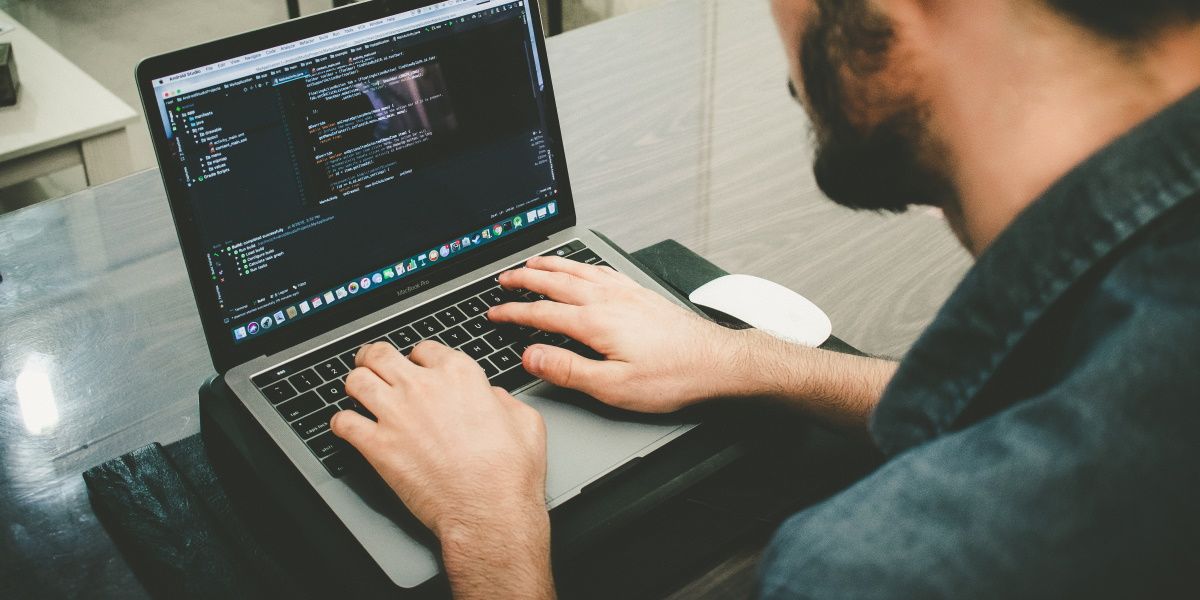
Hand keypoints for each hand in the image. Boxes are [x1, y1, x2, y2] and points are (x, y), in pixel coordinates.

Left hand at [331, 341, 553, 597]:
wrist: (488, 511)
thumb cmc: (509, 473)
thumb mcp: (526, 422)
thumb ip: (505, 400)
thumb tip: (493, 398)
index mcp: (459, 375)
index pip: (424, 349)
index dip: (418, 358)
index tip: (416, 366)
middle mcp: (423, 387)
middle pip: (381, 355)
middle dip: (374, 358)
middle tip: (372, 365)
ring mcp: (396, 414)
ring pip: (356, 380)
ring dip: (355, 384)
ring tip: (357, 391)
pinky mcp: (377, 446)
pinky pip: (342, 423)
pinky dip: (341, 424)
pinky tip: (347, 427)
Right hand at [487, 255, 747, 412]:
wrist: (717, 362)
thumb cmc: (672, 377)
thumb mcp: (614, 387)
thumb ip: (569, 370)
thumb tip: (532, 357)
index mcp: (596, 323)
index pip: (542, 313)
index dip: (513, 313)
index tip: (494, 313)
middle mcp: (609, 300)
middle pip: (556, 282)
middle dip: (525, 280)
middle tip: (503, 278)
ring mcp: (627, 293)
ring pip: (579, 271)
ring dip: (551, 265)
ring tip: (533, 263)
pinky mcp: (641, 294)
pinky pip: (602, 271)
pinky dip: (582, 265)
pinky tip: (582, 268)